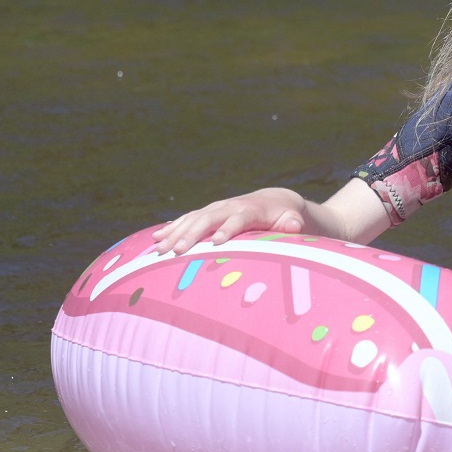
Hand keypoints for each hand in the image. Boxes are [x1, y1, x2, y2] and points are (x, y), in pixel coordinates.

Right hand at [151, 188, 307, 254]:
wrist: (276, 199)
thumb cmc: (285, 216)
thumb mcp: (293, 219)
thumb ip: (293, 223)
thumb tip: (295, 226)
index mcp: (251, 210)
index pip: (239, 218)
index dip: (229, 229)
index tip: (218, 242)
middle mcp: (230, 206)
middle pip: (208, 219)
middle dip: (192, 235)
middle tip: (175, 251)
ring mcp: (217, 208)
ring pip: (193, 219)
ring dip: (175, 233)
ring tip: (158, 249)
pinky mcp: (208, 212)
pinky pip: (187, 219)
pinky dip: (172, 227)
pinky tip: (156, 238)